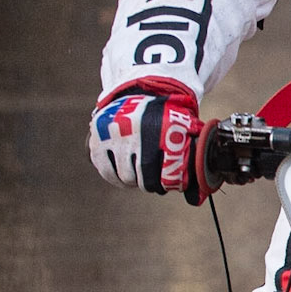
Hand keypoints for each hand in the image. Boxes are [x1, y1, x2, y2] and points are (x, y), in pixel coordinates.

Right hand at [88, 81, 210, 203]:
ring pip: (122, 176)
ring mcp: (109, 136)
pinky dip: (114, 177)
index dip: (162, 184)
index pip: (156, 174)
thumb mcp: (182, 130)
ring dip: (131, 180)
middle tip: (153, 181)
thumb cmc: (165, 117)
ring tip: (138, 177)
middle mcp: (129, 132)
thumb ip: (190, 160)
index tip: (166, 185)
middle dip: (147, 183)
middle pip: (138, 177)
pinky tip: (123, 175)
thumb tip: (195, 199)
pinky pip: (105, 170)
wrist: (139, 91)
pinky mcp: (95, 139)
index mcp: (153, 130)